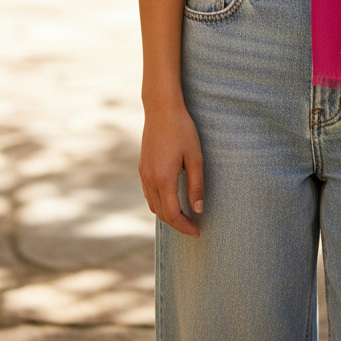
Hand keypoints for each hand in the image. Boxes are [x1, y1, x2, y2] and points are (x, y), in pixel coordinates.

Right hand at [139, 100, 204, 237]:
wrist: (161, 108)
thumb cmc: (182, 129)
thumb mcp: (195, 157)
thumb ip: (196, 185)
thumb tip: (198, 209)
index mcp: (163, 179)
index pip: (173, 214)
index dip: (185, 226)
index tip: (198, 231)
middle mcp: (149, 179)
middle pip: (161, 214)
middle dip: (177, 224)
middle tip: (194, 227)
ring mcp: (143, 173)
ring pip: (153, 205)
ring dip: (167, 215)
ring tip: (184, 216)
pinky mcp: (142, 167)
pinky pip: (148, 194)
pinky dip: (159, 203)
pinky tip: (171, 199)